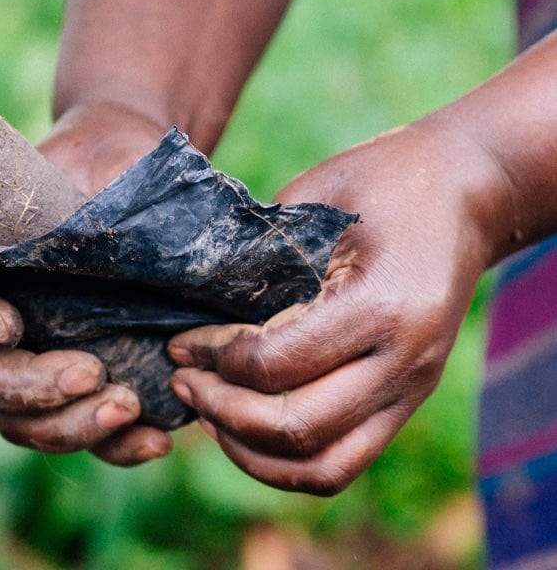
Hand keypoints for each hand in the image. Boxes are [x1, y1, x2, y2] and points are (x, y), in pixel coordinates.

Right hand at [0, 101, 176, 464]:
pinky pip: (79, 440)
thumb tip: (92, 231)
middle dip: (24, 386)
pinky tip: (155, 440)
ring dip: (64, 427)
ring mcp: (29, 362)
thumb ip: (81, 199)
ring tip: (127, 404)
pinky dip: (113, 448)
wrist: (150, 187)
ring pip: (13, 422)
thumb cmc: (114, 167)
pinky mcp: (78, 392)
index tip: (8, 322)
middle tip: (90, 370)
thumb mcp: (97, 166)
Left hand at [166, 116, 501, 493]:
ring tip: (206, 412)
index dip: (215, 358)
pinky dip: (286, 461)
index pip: (277, 362)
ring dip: (252, 450)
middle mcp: (403, 361)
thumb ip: (263, 254)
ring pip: (323, 465)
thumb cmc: (382, 180)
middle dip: (223, 410)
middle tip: (181, 379)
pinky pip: (343, 460)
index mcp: (381, 306)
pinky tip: (242, 428)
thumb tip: (190, 297)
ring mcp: (410, 389)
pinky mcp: (405, 401)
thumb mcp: (317, 199)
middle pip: (297, 426)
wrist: (466, 192)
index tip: (179, 340)